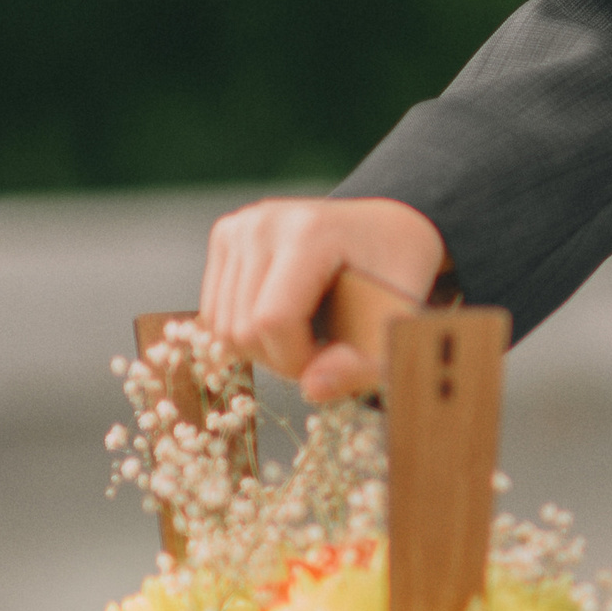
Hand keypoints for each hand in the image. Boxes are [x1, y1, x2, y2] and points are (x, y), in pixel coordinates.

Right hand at [196, 196, 448, 401]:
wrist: (385, 226)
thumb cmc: (395, 272)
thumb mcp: (399, 320)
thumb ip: (366, 362)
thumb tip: (312, 389)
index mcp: (310, 232)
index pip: (274, 320)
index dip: (298, 360)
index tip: (334, 360)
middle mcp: (265, 221)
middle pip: (241, 328)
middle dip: (281, 359)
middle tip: (323, 351)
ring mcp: (240, 225)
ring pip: (220, 326)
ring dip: (261, 348)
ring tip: (306, 334)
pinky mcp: (225, 235)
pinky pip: (213, 311)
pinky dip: (244, 331)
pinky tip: (283, 318)